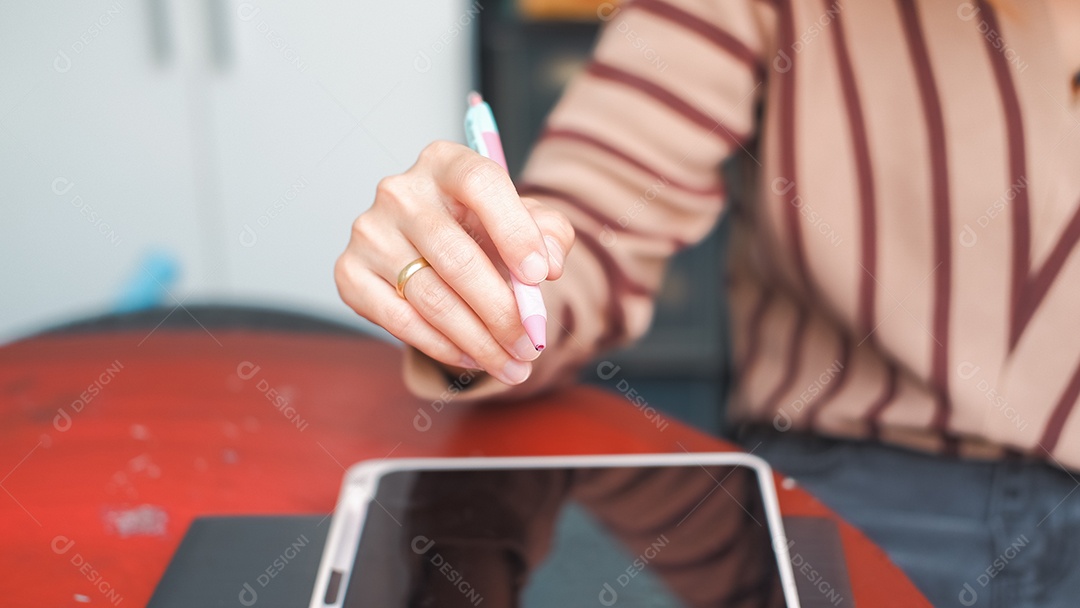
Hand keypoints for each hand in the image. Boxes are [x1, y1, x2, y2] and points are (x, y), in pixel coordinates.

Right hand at [335, 141, 574, 385]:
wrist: (435, 249)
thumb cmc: (485, 230)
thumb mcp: (526, 222)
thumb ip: (550, 233)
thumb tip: (550, 263)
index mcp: (446, 163)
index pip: (480, 184)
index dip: (514, 231)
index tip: (541, 276)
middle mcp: (400, 192)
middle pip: (457, 258)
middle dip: (502, 313)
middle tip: (531, 345)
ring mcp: (369, 232)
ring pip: (432, 299)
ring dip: (479, 342)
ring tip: (512, 365)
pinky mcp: (349, 272)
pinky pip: (401, 321)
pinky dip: (442, 347)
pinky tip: (472, 358)